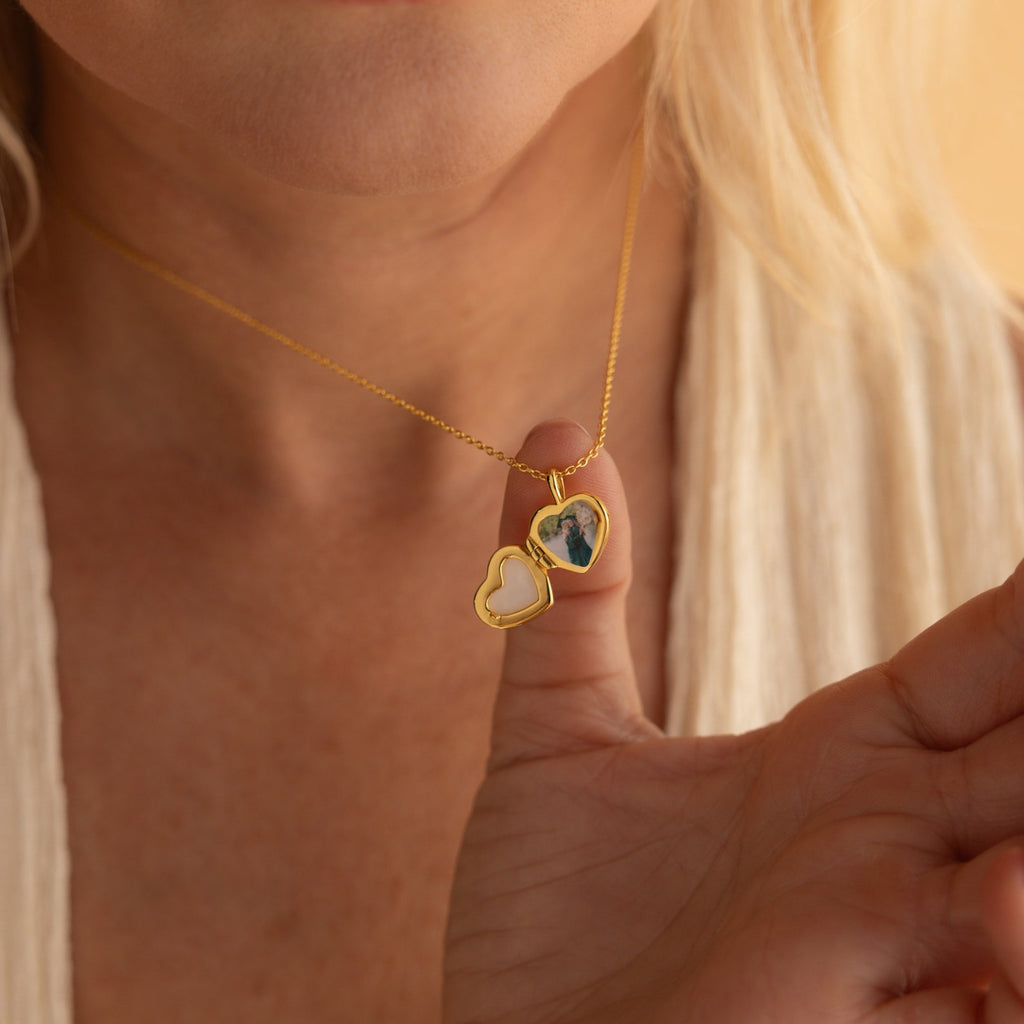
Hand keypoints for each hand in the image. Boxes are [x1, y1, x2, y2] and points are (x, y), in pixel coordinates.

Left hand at [443, 420, 1023, 1022]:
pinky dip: (1021, 953)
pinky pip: (993, 1000)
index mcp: (845, 762)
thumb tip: (559, 438)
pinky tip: (1006, 900)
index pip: (990, 655)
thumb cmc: (546, 927)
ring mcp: (894, 952)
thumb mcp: (555, 739)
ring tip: (1021, 834)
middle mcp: (895, 850)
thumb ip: (567, 591)